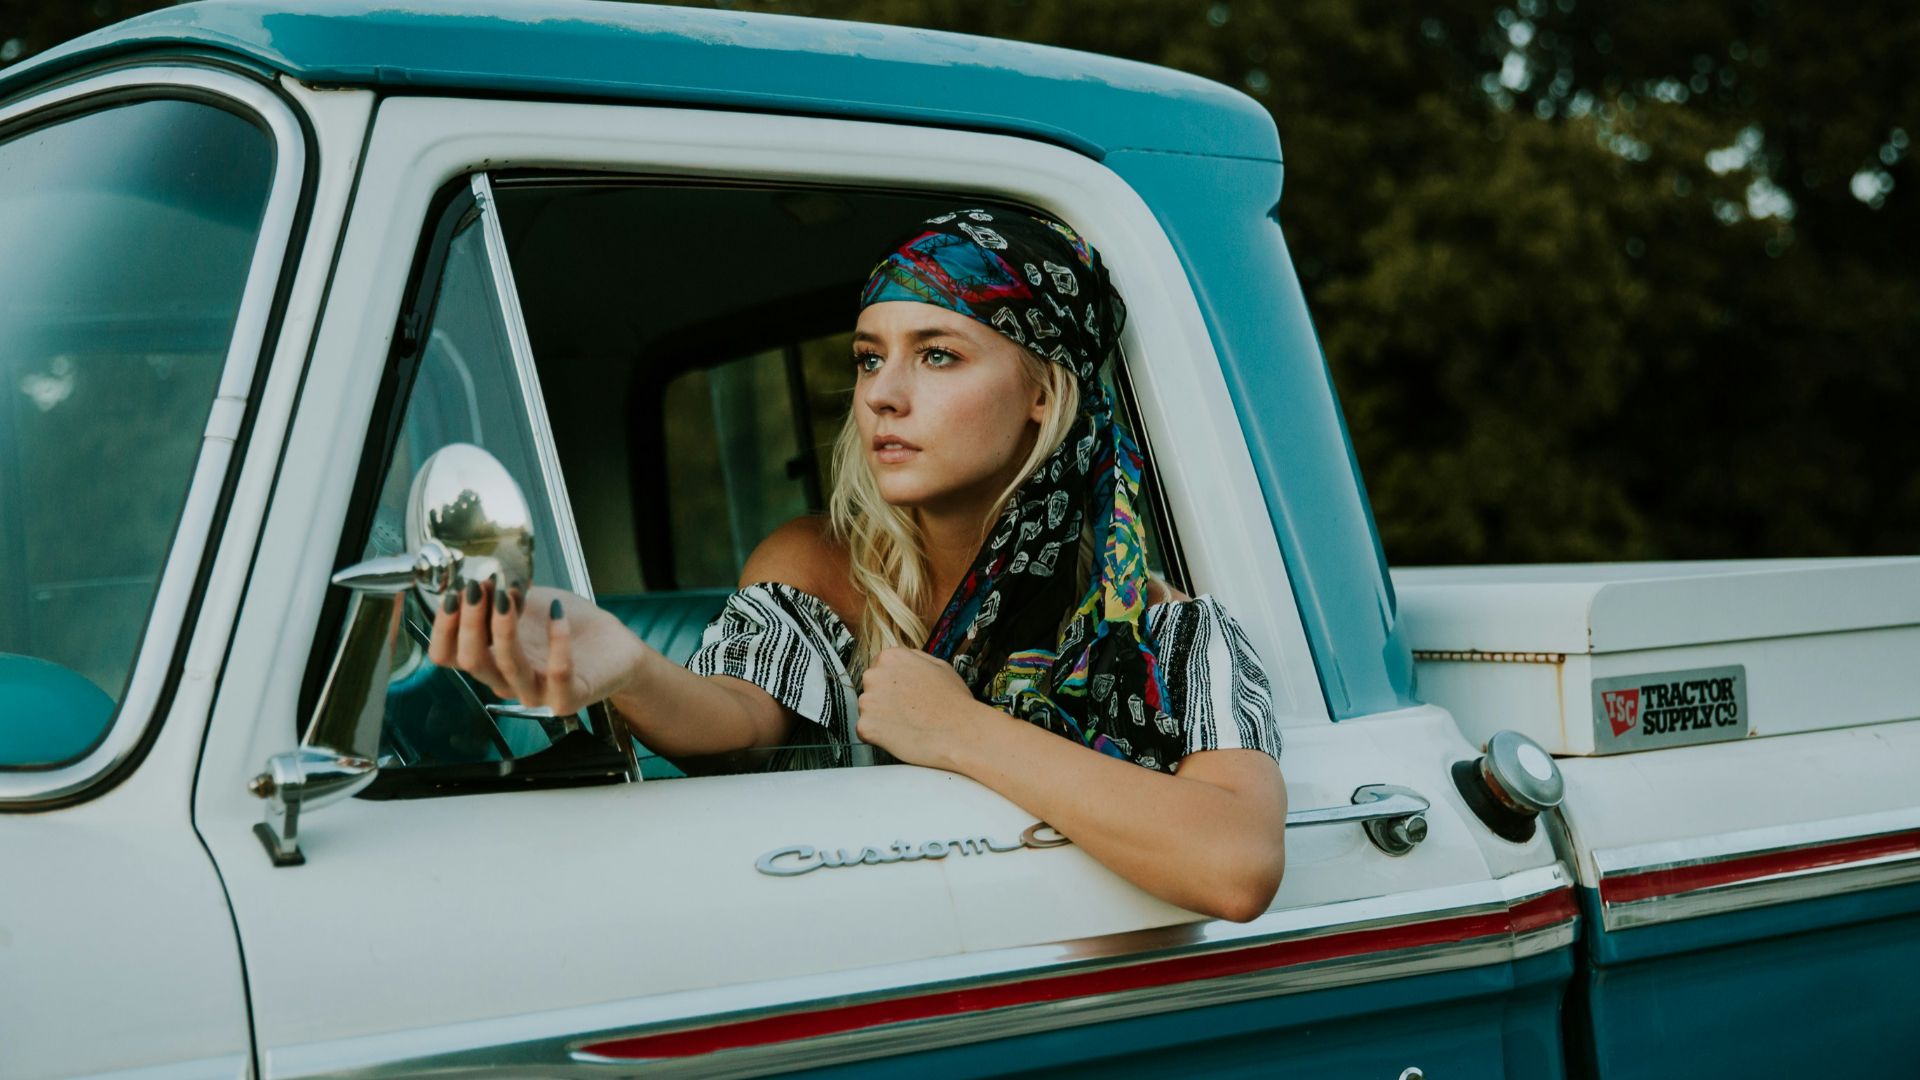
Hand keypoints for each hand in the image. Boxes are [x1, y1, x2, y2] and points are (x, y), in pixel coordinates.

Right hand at [425, 577, 645, 714]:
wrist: (611, 645)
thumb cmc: (566, 624)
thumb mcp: (527, 603)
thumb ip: (501, 597)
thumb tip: (477, 580)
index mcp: (490, 660)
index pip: (447, 656)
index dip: (443, 626)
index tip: (452, 593)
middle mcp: (506, 681)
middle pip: (472, 661)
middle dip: (470, 621)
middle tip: (478, 588)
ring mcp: (536, 693)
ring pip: (508, 666)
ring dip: (504, 628)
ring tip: (509, 595)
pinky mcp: (568, 697)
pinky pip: (558, 673)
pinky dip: (557, 640)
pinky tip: (558, 614)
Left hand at [853, 646, 999, 768]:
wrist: (960, 732)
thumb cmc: (954, 702)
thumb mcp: (939, 666)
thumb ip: (914, 659)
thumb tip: (904, 660)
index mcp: (891, 657)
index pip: (880, 668)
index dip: (893, 684)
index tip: (904, 694)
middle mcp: (874, 675)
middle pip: (871, 688)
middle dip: (885, 699)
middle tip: (908, 710)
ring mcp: (868, 701)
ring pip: (868, 710)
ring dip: (882, 717)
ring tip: (907, 723)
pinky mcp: (866, 727)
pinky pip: (866, 731)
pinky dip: (879, 736)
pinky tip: (901, 735)